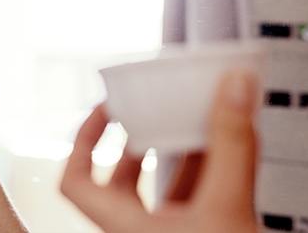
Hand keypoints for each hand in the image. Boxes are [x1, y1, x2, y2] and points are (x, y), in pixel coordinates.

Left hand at [60, 71, 259, 232]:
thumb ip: (231, 146)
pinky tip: (234, 147)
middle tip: (155, 112)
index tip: (106, 110)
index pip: (74, 183)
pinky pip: (198, 199)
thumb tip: (234, 88)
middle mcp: (143, 232)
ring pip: (164, 189)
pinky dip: (212, 172)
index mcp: (126, 226)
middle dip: (140, 140)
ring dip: (181, 153)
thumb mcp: (226, 205)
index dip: (82, 141)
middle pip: (122, 180)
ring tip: (197, 119)